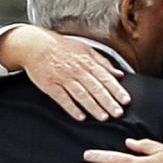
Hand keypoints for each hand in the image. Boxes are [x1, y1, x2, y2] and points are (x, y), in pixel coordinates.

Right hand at [0, 25, 130, 120]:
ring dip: (93, 107)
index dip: (116, 90)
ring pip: (81, 95)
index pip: (105, 78)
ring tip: (103, 117)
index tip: (125, 100)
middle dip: (108, 101)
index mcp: (87, 62)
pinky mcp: (50, 86)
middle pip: (95, 88)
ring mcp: (63, 78)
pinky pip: (63, 99)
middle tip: (118, 113)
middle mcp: (77, 70)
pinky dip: (72, 108)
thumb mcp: (86, 50)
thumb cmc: (63, 48)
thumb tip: (119, 74)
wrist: (36, 45)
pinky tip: (81, 117)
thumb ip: (103, 63)